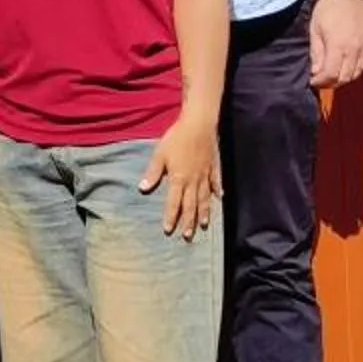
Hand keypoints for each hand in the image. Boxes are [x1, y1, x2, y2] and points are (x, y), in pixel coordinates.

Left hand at [141, 113, 220, 239]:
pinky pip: (216, 182)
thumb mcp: (159, 155)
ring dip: (204, 213)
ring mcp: (205, 175)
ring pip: (205, 198)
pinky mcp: (213, 167)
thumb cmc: (176, 139)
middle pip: (191, 205)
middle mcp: (193, 181)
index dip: (171, 217)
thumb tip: (142, 189)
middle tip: (187, 236)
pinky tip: (220, 199)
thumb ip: (152, 173)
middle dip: (188, 222)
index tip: (169, 230)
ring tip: (203, 225)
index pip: (174, 203)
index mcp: (179, 179)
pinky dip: (218, 191)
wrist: (198, 125)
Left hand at [310, 0, 362, 88]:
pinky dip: (354, 71)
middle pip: (344, 78)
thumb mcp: (315, 29)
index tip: (313, 80)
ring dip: (342, 78)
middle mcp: (354, 50)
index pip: (330, 75)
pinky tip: (345, 66)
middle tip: (320, 79)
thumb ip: (316, 52)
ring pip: (355, 74)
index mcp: (338, 46)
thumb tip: (315, 70)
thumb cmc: (330, 7)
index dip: (320, 82)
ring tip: (331, 74)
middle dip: (330, 83)